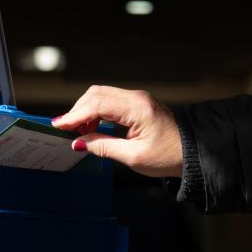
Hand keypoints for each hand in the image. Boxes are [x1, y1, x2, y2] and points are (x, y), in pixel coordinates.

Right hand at [51, 86, 182, 177]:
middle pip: (96, 94)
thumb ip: (104, 147)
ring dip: (86, 111)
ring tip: (79, 132)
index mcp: (137, 108)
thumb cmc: (168, 156)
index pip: (97, 104)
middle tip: (67, 131)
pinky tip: (92, 126)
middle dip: (78, 111)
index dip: (75, 115)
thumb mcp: (133, 157)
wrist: (191, 152)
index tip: (60, 126)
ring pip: (101, 95)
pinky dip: (96, 111)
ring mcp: (137, 98)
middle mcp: (136, 98)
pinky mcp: (136, 103)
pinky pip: (110, 100)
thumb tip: (79, 142)